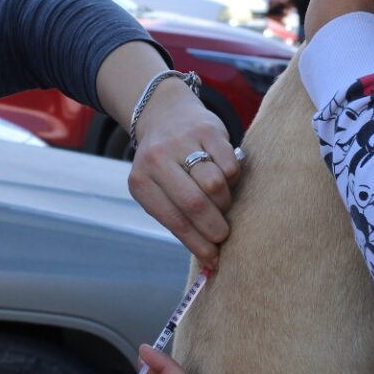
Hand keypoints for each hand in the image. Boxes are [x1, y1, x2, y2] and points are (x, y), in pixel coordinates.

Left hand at [128, 77, 241, 271]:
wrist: (164, 112)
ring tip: (222, 202)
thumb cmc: (166, 164)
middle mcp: (156, 160)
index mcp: (140, 183)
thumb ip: (179, 219)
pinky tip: (225, 176)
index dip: (198, 244)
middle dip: (215, 228)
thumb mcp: (158, 189)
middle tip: (224, 235)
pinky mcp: (206, 129)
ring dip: (224, 202)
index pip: (174, 221)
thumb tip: (210, 261)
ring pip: (215, 184)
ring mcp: (181, 142)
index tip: (214, 260)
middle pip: (195, 204)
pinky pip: (229, 165)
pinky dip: (232, 178)